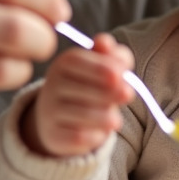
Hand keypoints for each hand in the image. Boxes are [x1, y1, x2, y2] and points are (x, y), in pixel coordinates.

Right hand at [25, 32, 134, 156]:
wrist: (60, 118)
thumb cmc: (90, 87)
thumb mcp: (103, 68)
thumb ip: (112, 55)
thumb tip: (105, 42)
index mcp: (63, 64)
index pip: (77, 61)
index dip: (101, 66)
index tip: (122, 74)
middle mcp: (52, 86)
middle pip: (83, 88)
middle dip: (110, 92)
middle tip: (128, 95)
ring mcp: (50, 112)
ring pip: (83, 114)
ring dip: (106, 117)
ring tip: (116, 120)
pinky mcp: (53, 136)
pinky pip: (79, 137)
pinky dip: (95, 136)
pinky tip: (100, 132)